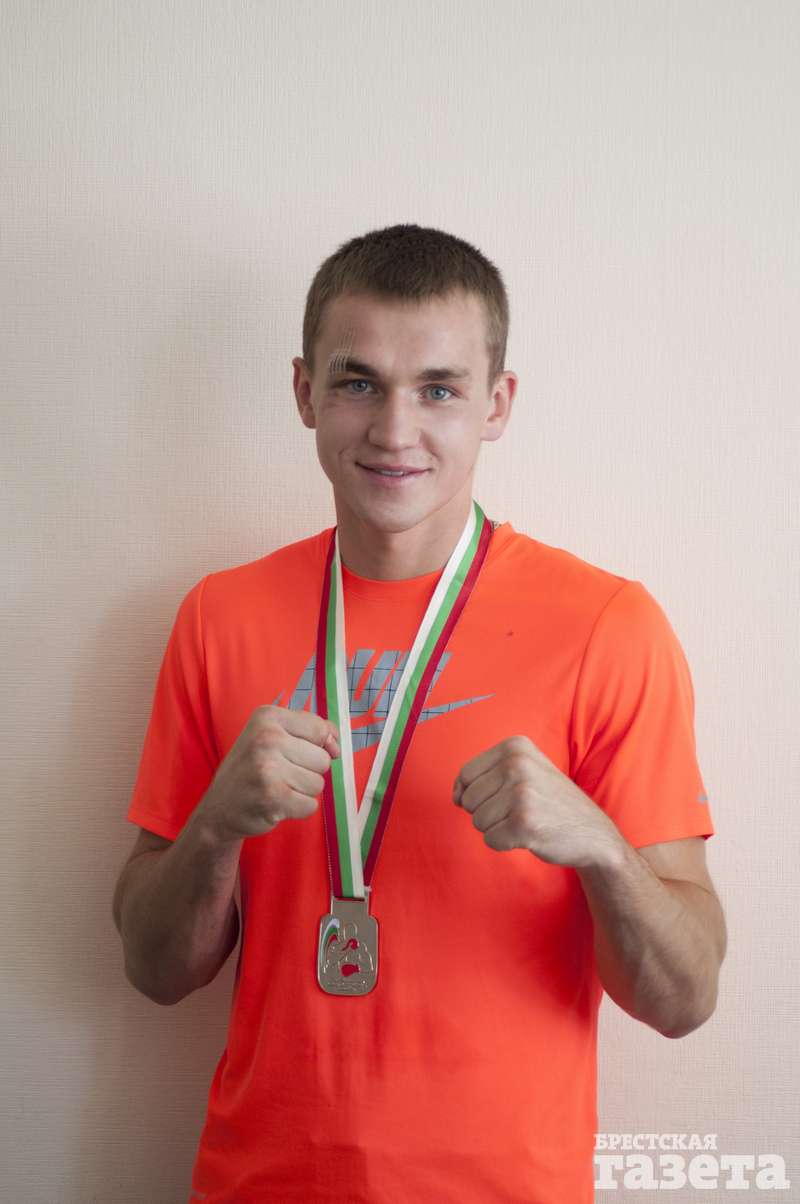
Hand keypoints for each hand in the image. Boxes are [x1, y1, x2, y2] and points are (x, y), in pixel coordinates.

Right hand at [199, 705, 340, 841]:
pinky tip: (276, 804)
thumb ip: (309, 732)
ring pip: (318, 784)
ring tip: (277, 788)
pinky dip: (297, 809)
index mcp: (267, 717)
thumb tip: (337, 746)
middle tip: (280, 774)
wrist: (218, 808)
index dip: (320, 746)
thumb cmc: (251, 769)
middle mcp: (266, 738)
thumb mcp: (272, 736)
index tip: (300, 754)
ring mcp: (268, 768)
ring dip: (302, 792)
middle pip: (323, 759)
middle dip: (307, 772)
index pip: (319, 729)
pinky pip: (310, 805)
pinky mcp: (273, 797)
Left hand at [452, 734, 622, 868]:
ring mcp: (521, 793)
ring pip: (477, 821)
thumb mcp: (526, 769)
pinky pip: (490, 840)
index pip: (466, 774)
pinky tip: (529, 835)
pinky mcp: (524, 823)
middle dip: (487, 812)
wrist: (592, 832)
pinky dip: (505, 843)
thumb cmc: (551, 802)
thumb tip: (455, 794)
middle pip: (468, 799)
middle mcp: (517, 765)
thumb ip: (487, 773)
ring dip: (497, 828)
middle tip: (518, 811)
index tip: (495, 800)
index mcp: (515, 747)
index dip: (471, 793)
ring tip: (525, 821)